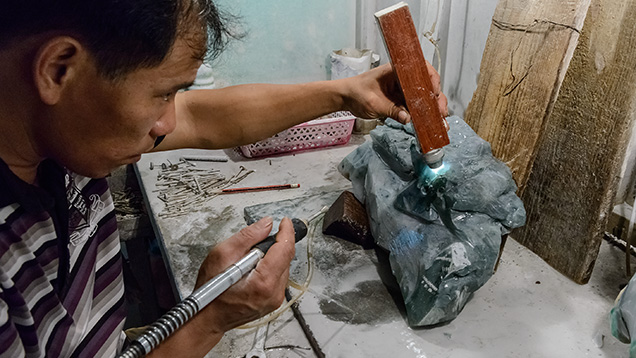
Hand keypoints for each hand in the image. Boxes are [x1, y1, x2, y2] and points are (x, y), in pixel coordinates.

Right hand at [192, 216, 295, 335]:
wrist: (208, 317)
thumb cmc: (210, 291)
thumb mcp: (222, 254)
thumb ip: (247, 236)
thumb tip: (266, 224)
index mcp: (263, 282)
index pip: (285, 250)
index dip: (286, 232)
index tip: (285, 222)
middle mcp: (273, 293)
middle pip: (286, 258)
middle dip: (276, 244)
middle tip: (257, 242)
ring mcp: (275, 299)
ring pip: (283, 267)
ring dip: (272, 257)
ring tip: (249, 260)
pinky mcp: (273, 300)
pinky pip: (278, 277)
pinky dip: (270, 268)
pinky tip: (253, 269)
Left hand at [339, 62, 447, 123]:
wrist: (345, 97)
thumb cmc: (356, 93)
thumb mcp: (373, 103)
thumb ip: (390, 110)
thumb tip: (408, 119)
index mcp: (396, 70)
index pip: (420, 70)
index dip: (431, 80)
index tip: (434, 94)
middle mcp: (403, 78)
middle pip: (426, 85)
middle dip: (436, 99)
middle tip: (442, 113)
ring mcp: (403, 89)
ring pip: (423, 97)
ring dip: (432, 109)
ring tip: (441, 122)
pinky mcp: (401, 100)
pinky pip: (415, 106)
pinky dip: (423, 115)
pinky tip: (430, 124)